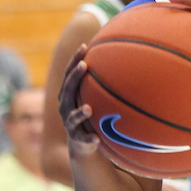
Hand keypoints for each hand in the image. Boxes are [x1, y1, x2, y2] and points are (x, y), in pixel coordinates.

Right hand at [58, 45, 100, 160]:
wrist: (83, 145)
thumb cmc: (91, 116)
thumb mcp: (95, 98)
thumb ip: (103, 83)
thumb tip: (125, 58)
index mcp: (69, 95)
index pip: (69, 74)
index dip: (75, 60)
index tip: (84, 46)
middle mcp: (65, 107)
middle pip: (67, 90)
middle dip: (74, 77)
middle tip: (84, 65)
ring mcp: (70, 124)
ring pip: (72, 117)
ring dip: (80, 113)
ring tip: (88, 109)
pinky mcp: (77, 140)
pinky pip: (83, 139)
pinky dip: (89, 139)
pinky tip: (97, 139)